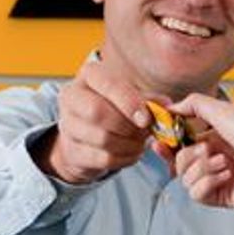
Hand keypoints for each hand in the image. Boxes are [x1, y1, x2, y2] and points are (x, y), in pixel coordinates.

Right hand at [33, 60, 152, 183]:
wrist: (85, 134)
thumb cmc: (112, 108)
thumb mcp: (130, 96)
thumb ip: (149, 100)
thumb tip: (166, 106)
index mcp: (89, 75)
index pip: (108, 84)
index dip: (129, 102)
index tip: (146, 119)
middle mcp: (72, 97)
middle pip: (98, 112)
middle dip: (128, 126)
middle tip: (145, 132)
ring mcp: (68, 125)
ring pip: (102, 138)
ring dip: (130, 144)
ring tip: (140, 143)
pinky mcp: (72, 151)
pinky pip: (103, 158)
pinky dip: (124, 158)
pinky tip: (132, 153)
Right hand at [169, 94, 233, 207]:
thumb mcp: (221, 109)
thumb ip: (193, 104)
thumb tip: (171, 108)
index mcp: (213, 140)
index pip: (180, 145)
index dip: (167, 146)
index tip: (159, 142)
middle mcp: (214, 160)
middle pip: (179, 163)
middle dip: (188, 156)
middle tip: (205, 150)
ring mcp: (218, 180)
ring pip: (186, 179)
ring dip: (202, 168)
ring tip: (224, 162)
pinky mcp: (222, 197)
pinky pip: (197, 194)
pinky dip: (207, 183)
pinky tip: (226, 175)